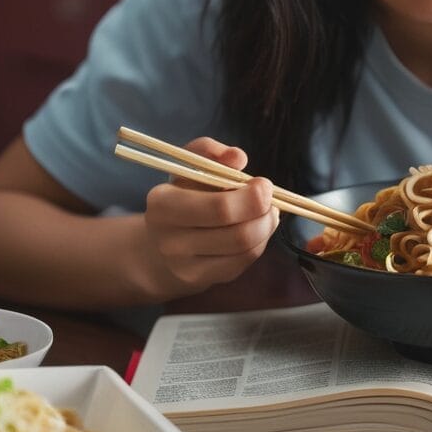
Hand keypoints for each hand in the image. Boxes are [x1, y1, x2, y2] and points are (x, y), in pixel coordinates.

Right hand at [141, 137, 278, 298]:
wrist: (158, 245)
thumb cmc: (182, 196)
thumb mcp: (189, 167)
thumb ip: (209, 151)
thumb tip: (237, 156)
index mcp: (164, 205)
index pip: (220, 208)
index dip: (252, 198)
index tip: (263, 184)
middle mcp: (170, 240)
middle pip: (238, 234)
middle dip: (265, 215)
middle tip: (272, 200)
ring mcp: (185, 266)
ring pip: (246, 249)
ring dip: (266, 227)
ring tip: (266, 213)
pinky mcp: (201, 280)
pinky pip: (244, 262)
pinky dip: (259, 243)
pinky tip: (256, 229)